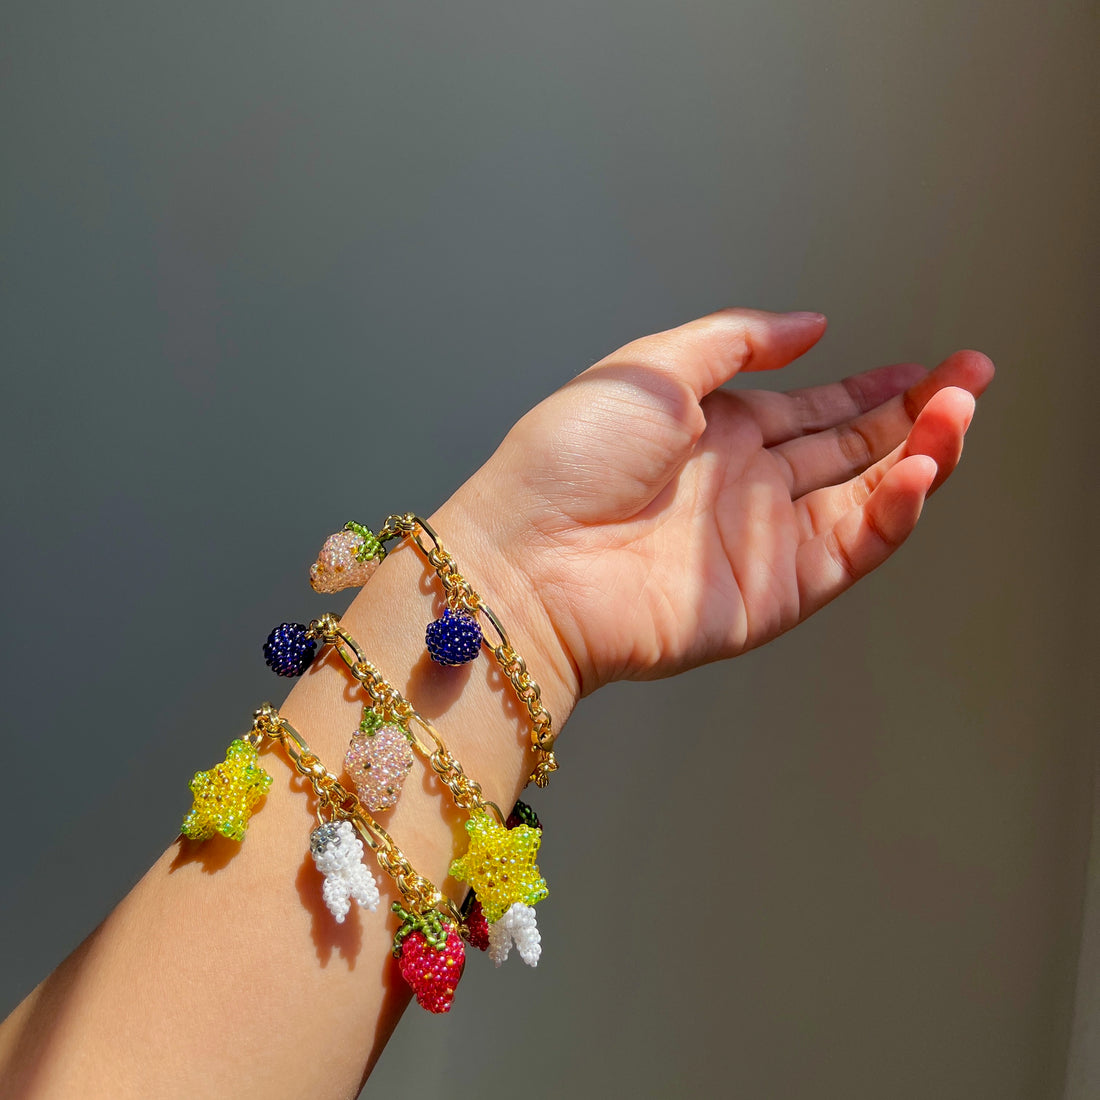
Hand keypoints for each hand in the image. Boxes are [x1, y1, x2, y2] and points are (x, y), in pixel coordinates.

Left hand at [464, 308, 992, 695]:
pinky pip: (851, 549)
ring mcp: (762, 541)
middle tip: (971, 380)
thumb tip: (809, 325)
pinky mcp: (774, 593)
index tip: (927, 368)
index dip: (872, 390)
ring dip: (919, 454)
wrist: (531, 561)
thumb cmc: (569, 461)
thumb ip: (736, 342)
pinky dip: (893, 511)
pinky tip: (920, 469)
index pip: (814, 409)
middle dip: (914, 414)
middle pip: (850, 450)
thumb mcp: (652, 370)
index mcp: (717, 432)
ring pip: (863, 497)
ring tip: (960, 412)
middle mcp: (745, 486)